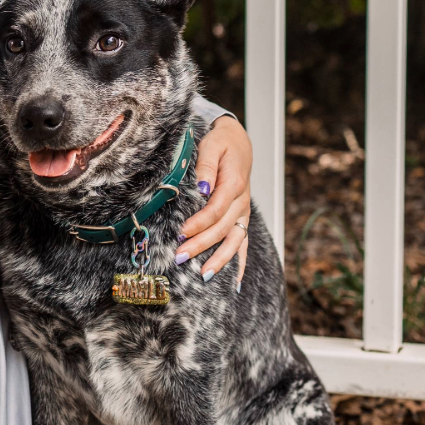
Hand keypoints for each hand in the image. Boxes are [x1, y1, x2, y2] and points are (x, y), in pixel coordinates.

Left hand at [177, 115, 252, 286]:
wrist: (238, 142)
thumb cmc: (221, 143)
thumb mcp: (211, 146)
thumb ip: (206, 165)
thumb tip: (202, 188)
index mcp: (234, 184)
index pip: (215, 210)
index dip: (199, 224)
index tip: (181, 233)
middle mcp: (241, 202)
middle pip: (223, 229)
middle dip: (202, 245)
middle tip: (180, 257)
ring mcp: (243, 212)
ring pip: (235, 241)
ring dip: (220, 259)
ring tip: (203, 275)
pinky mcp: (241, 217)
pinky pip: (243, 243)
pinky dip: (240, 262)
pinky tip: (235, 282)